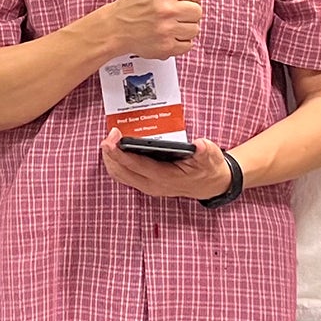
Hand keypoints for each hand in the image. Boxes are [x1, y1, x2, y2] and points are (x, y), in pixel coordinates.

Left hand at [100, 132, 232, 200]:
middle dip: (110, 154)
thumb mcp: (211, 158)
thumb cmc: (208, 169)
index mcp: (166, 178)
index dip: (121, 153)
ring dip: (110, 158)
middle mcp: (153, 185)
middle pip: (122, 171)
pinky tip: (115, 149)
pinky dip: (115, 162)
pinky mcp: (145, 184)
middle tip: (108, 134)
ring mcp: (147, 186)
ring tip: (108, 139)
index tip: (112, 139)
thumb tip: (199, 145)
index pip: (137, 166)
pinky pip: (123, 175)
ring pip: (119, 175)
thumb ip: (205, 151)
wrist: (210, 185)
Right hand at [109, 0, 204, 59]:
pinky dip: (179, 42)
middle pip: (198, 12)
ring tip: (168, 24)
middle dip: (186, 13)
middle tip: (170, 12)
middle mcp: (168, 9)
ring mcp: (167, 29)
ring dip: (183, 28)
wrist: (116, 26)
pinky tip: (166, 35)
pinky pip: (188, 45)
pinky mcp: (166, 47)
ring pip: (194, 29)